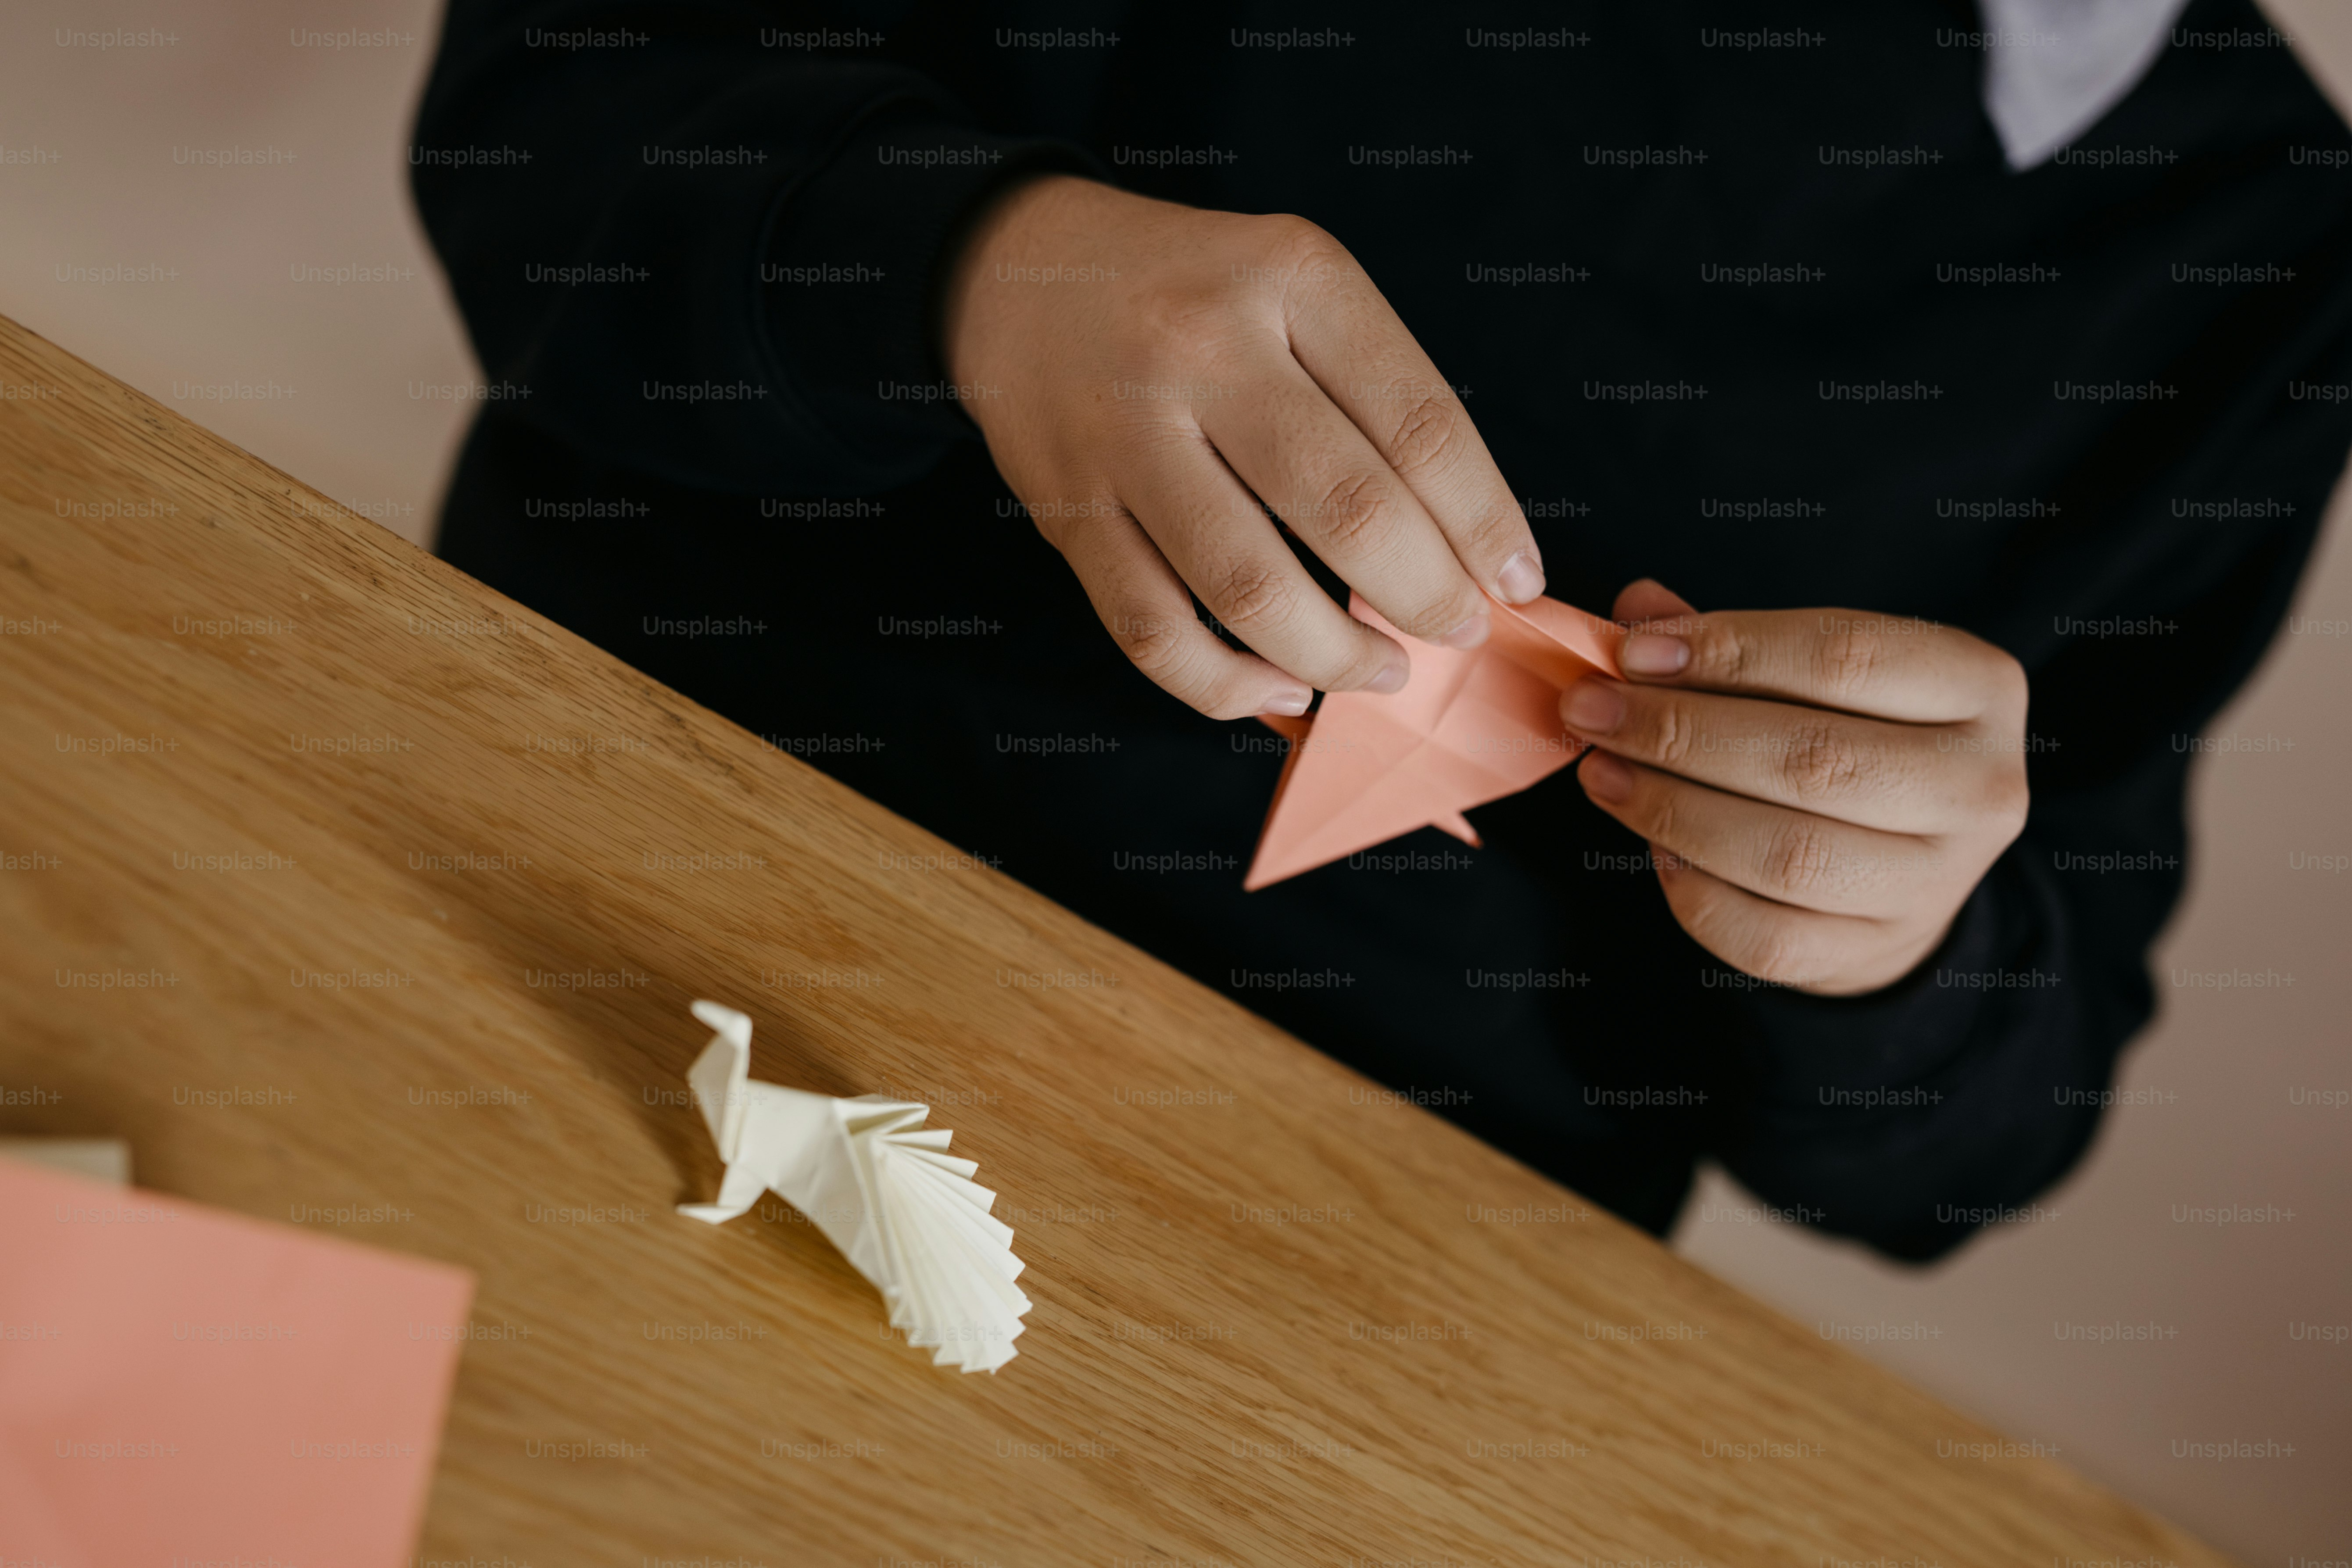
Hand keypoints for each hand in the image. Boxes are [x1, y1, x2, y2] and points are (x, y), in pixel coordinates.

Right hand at [940, 175, 1546, 718]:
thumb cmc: (1196, 295)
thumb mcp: (1296, 286)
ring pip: (1248, 587)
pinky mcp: (1066, 508)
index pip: (1420, 421)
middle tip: (1459, 631)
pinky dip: (1225, 686)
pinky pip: (1154, 630)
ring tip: (1382, 672)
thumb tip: (1466, 550)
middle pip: (1347, 508)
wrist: (1021, 273)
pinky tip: (1281, 690)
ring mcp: (1125, 432)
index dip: (1485, 520)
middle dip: (1425, 596)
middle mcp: (1203, 345)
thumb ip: (1374, 394)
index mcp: (1290, 275)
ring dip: (1335, 654)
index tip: (1517, 582)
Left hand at [1562, 581, 2030, 996]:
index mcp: (1978, 687)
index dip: (1730, 650)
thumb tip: (1634, 612)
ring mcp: (1937, 883)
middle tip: (1593, 711)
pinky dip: (1694, 890)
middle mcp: (1980, 787)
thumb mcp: (1814, 672)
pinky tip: (1651, 845)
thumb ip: (1730, 641)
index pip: (1844, 655)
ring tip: (1602, 772)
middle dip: (1680, 732)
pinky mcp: (1878, 952)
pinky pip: (1764, 934)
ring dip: (1671, 808)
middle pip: (1811, 757)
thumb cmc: (1850, 739)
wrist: (1905, 866)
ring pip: (1785, 852)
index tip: (1634, 652)